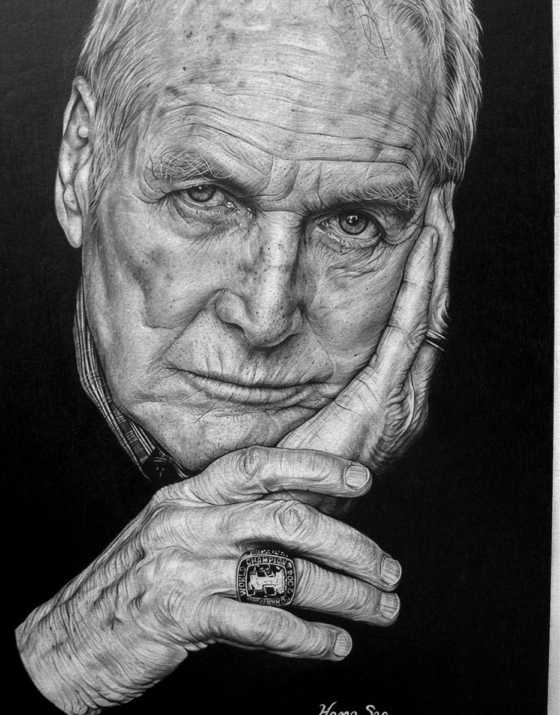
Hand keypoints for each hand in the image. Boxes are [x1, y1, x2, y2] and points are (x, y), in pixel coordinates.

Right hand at [16, 447, 399, 714]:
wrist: (65, 642)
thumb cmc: (127, 589)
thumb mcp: (170, 538)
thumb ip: (223, 524)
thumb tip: (298, 522)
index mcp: (185, 496)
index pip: (256, 465)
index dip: (313, 467)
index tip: (361, 480)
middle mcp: (185, 522)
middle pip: (285, 519)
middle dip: (349, 543)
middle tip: (387, 568)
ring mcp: (182, 568)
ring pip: (283, 573)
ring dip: (343, 595)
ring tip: (377, 610)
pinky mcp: (180, 616)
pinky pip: (260, 623)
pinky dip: (307, 637)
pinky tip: (332, 645)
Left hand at [279, 186, 452, 478]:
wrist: (282, 514)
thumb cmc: (286, 466)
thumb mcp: (299, 408)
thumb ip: (310, 373)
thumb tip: (273, 326)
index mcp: (387, 393)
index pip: (414, 319)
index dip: (422, 272)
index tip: (423, 226)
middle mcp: (405, 393)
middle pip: (430, 308)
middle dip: (438, 253)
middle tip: (442, 200)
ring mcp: (401, 398)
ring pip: (427, 312)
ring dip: (435, 260)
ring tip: (440, 211)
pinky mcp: (385, 400)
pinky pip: (410, 331)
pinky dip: (420, 286)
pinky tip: (425, 248)